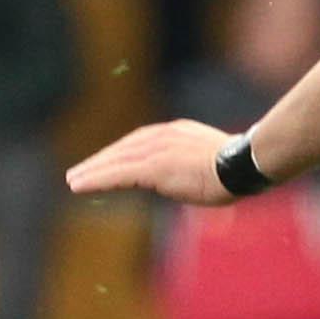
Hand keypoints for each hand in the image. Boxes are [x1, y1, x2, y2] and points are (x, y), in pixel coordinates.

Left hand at [65, 119, 236, 205]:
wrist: (245, 163)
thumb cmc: (239, 168)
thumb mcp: (213, 161)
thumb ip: (196, 167)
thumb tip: (197, 183)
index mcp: (176, 132)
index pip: (140, 142)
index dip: (120, 153)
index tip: (106, 162)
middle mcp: (162, 135)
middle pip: (123, 148)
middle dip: (101, 160)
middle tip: (79, 172)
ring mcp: (157, 150)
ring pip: (116, 161)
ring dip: (92, 171)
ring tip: (74, 181)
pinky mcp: (153, 167)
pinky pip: (117, 174)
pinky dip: (96, 179)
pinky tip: (79, 186)